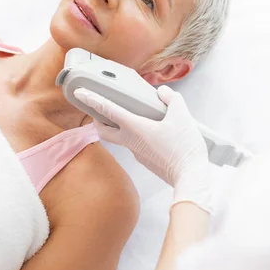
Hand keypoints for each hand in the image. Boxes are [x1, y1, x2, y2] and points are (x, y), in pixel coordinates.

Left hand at [75, 86, 212, 211]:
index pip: (108, 110)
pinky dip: (137, 134)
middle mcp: (131, 141)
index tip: (79, 93)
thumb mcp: (182, 116)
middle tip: (99, 108)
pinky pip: (136, 144)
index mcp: (135, 128)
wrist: (190, 177)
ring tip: (133, 114)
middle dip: (98, 119)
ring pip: (121, 137)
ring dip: (120, 126)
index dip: (92, 99)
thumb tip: (163, 93)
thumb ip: (171, 99)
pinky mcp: (146, 160)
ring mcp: (137, 153)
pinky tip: (153, 130)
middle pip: (104, 130)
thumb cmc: (184, 148)